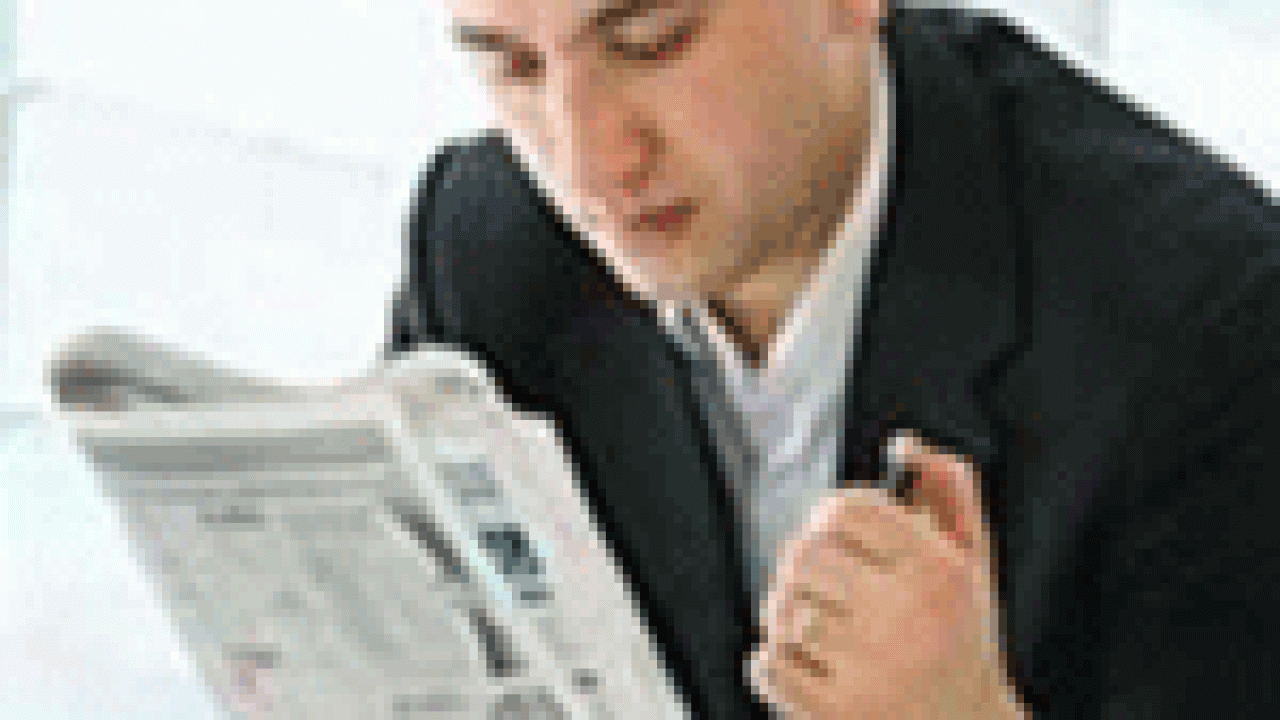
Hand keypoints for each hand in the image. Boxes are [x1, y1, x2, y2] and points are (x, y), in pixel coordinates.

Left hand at [748, 430, 1027, 719]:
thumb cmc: (960, 638)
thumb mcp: (974, 561)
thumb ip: (950, 487)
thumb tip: (903, 442)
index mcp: (940, 572)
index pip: (846, 509)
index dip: (830, 517)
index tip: (841, 539)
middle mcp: (908, 618)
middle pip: (803, 556)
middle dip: (802, 568)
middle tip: (820, 586)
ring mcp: (871, 672)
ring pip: (781, 610)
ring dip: (785, 617)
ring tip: (816, 631)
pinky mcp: (836, 716)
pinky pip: (766, 665)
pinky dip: (772, 664)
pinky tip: (805, 669)